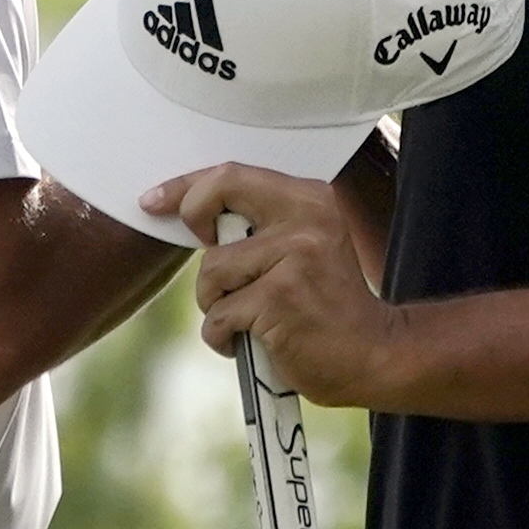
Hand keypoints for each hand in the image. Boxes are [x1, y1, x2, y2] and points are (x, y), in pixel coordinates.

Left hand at [142, 163, 411, 407]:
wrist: (374, 354)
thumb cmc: (329, 306)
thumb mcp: (306, 247)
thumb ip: (263, 226)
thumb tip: (195, 216)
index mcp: (311, 199)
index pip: (233, 174)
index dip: (185, 186)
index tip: (154, 201)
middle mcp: (305, 219)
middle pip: (217, 196)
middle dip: (192, 219)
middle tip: (205, 253)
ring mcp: (293, 258)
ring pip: (211, 271)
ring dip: (215, 303)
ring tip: (246, 318)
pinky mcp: (279, 299)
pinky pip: (219, 316)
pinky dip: (224, 338)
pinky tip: (251, 344)